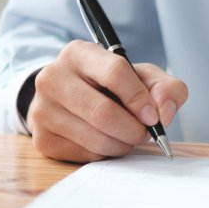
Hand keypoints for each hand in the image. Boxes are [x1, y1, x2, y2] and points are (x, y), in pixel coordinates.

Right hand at [26, 40, 187, 161]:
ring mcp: (43, 109)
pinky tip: (107, 140)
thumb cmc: (112, 85)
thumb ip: (166, 88)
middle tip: (145, 133)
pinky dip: (106, 153)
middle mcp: (53, 77)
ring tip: (127, 136)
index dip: (140, 98)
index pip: (115, 72)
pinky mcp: (42, 139)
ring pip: (96, 138)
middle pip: (104, 112)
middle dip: (134, 129)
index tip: (153, 116)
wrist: (71, 99)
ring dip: (123, 144)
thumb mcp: (142, 77)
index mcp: (79, 53)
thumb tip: (164, 112)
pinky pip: (86, 154)